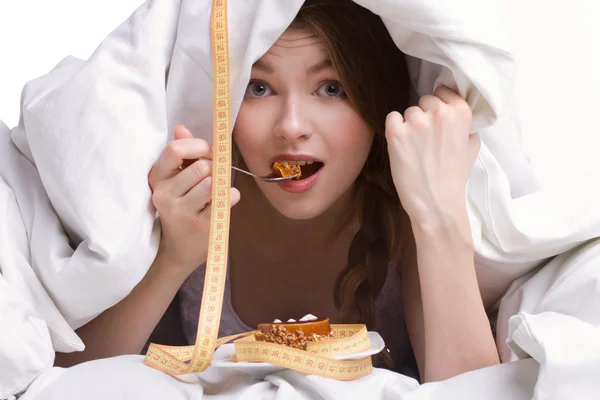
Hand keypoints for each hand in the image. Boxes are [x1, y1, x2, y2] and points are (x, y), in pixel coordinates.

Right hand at [148, 124, 240, 275]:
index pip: (175, 150)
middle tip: (215, 177)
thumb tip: (181, 128)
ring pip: (214, 183)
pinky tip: (222, 205)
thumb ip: (180, 155)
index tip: (208, 154)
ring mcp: (182, 213)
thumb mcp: (174, 181)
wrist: (178, 251)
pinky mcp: (201, 226)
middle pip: (202, 167)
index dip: (199, 147)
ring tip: (217, 192)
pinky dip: (231, 197)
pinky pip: (227, 198)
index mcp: (156, 179)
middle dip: (215, 168)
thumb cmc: (180, 209)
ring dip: (222, 184)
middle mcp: (164, 195)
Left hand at [385, 86, 479, 223]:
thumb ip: (465, 124)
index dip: (438, 105)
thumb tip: (454, 111)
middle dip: (424, 115)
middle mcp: (439, 112)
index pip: (443, 91)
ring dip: (409, 125)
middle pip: (424, 100)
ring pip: (408, 111)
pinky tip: (402, 147)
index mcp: (461, 112)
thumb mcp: (471, 146)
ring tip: (416, 148)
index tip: (437, 120)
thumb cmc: (454, 177)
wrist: (435, 202)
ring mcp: (416, 121)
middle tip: (426, 139)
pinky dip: (394, 130)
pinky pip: (391, 118)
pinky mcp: (396, 132)